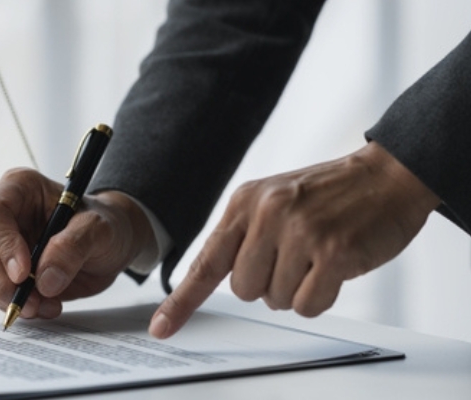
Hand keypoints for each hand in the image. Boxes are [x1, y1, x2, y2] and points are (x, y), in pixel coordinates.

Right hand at [0, 168, 155, 318]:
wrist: (110, 246)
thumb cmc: (104, 224)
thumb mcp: (99, 228)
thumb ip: (74, 246)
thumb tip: (45, 278)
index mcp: (20, 188)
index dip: (3, 243)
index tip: (24, 273)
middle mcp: (3, 215)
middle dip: (1, 280)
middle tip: (30, 301)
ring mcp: (0, 244)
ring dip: (9, 297)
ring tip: (45, 305)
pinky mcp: (4, 271)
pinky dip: (18, 305)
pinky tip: (45, 305)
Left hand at [149, 141, 440, 338]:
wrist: (388, 175)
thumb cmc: (330, 194)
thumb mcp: (274, 199)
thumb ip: (244, 234)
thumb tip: (219, 277)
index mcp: (244, 202)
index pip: (205, 261)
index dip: (182, 301)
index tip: (161, 328)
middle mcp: (267, 214)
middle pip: (243, 289)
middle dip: (269, 284)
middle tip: (296, 258)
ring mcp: (300, 232)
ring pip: (276, 300)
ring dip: (298, 288)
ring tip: (318, 256)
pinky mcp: (333, 252)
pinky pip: (308, 305)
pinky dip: (321, 297)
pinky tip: (334, 268)